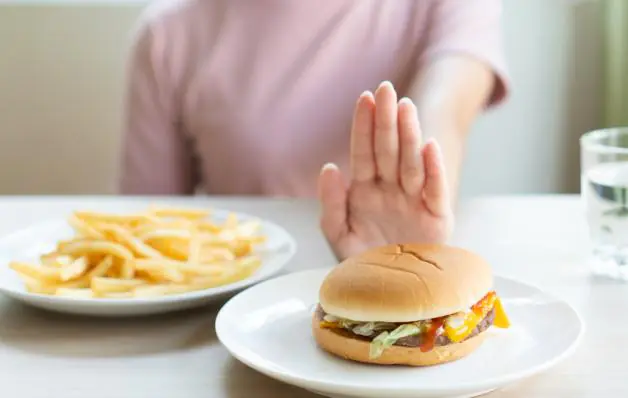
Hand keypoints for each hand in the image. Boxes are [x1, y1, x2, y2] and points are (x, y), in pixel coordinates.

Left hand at [318, 81, 453, 260]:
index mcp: (365, 190)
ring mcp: (414, 200)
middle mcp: (390, 189)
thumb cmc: (363, 262)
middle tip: (385, 89)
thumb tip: (329, 166)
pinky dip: (433, 169)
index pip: (364, 152)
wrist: (390, 295)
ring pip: (411, 162)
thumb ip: (331, 203)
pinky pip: (435, 189)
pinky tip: (429, 146)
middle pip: (388, 149)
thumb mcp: (338, 235)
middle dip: (386, 120)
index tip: (364, 98)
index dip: (364, 126)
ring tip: (405, 108)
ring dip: (409, 135)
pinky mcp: (436, 216)